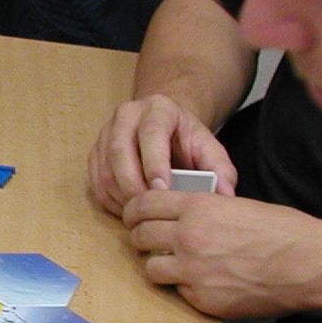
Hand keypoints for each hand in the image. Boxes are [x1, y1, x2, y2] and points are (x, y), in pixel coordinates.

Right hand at [90, 94, 237, 215]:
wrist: (165, 127)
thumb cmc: (186, 140)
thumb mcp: (209, 149)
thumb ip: (221, 171)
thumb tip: (226, 197)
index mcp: (158, 108)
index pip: (151, 133)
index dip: (154, 163)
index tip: (162, 191)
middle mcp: (127, 115)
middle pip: (119, 151)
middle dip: (132, 185)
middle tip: (148, 209)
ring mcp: (106, 132)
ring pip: (104, 169)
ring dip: (120, 196)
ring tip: (140, 213)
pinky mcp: (95, 151)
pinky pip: (96, 181)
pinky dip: (110, 200)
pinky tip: (128, 210)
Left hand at [124, 190, 321, 318]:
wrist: (309, 264)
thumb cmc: (282, 230)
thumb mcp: (235, 205)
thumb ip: (201, 210)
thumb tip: (177, 216)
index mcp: (197, 207)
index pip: (143, 204)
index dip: (134, 211)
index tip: (135, 217)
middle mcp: (188, 237)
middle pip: (139, 236)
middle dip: (142, 239)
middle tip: (151, 243)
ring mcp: (193, 271)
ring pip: (151, 268)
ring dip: (159, 266)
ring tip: (175, 265)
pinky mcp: (202, 299)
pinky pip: (178, 292)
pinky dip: (185, 288)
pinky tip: (204, 283)